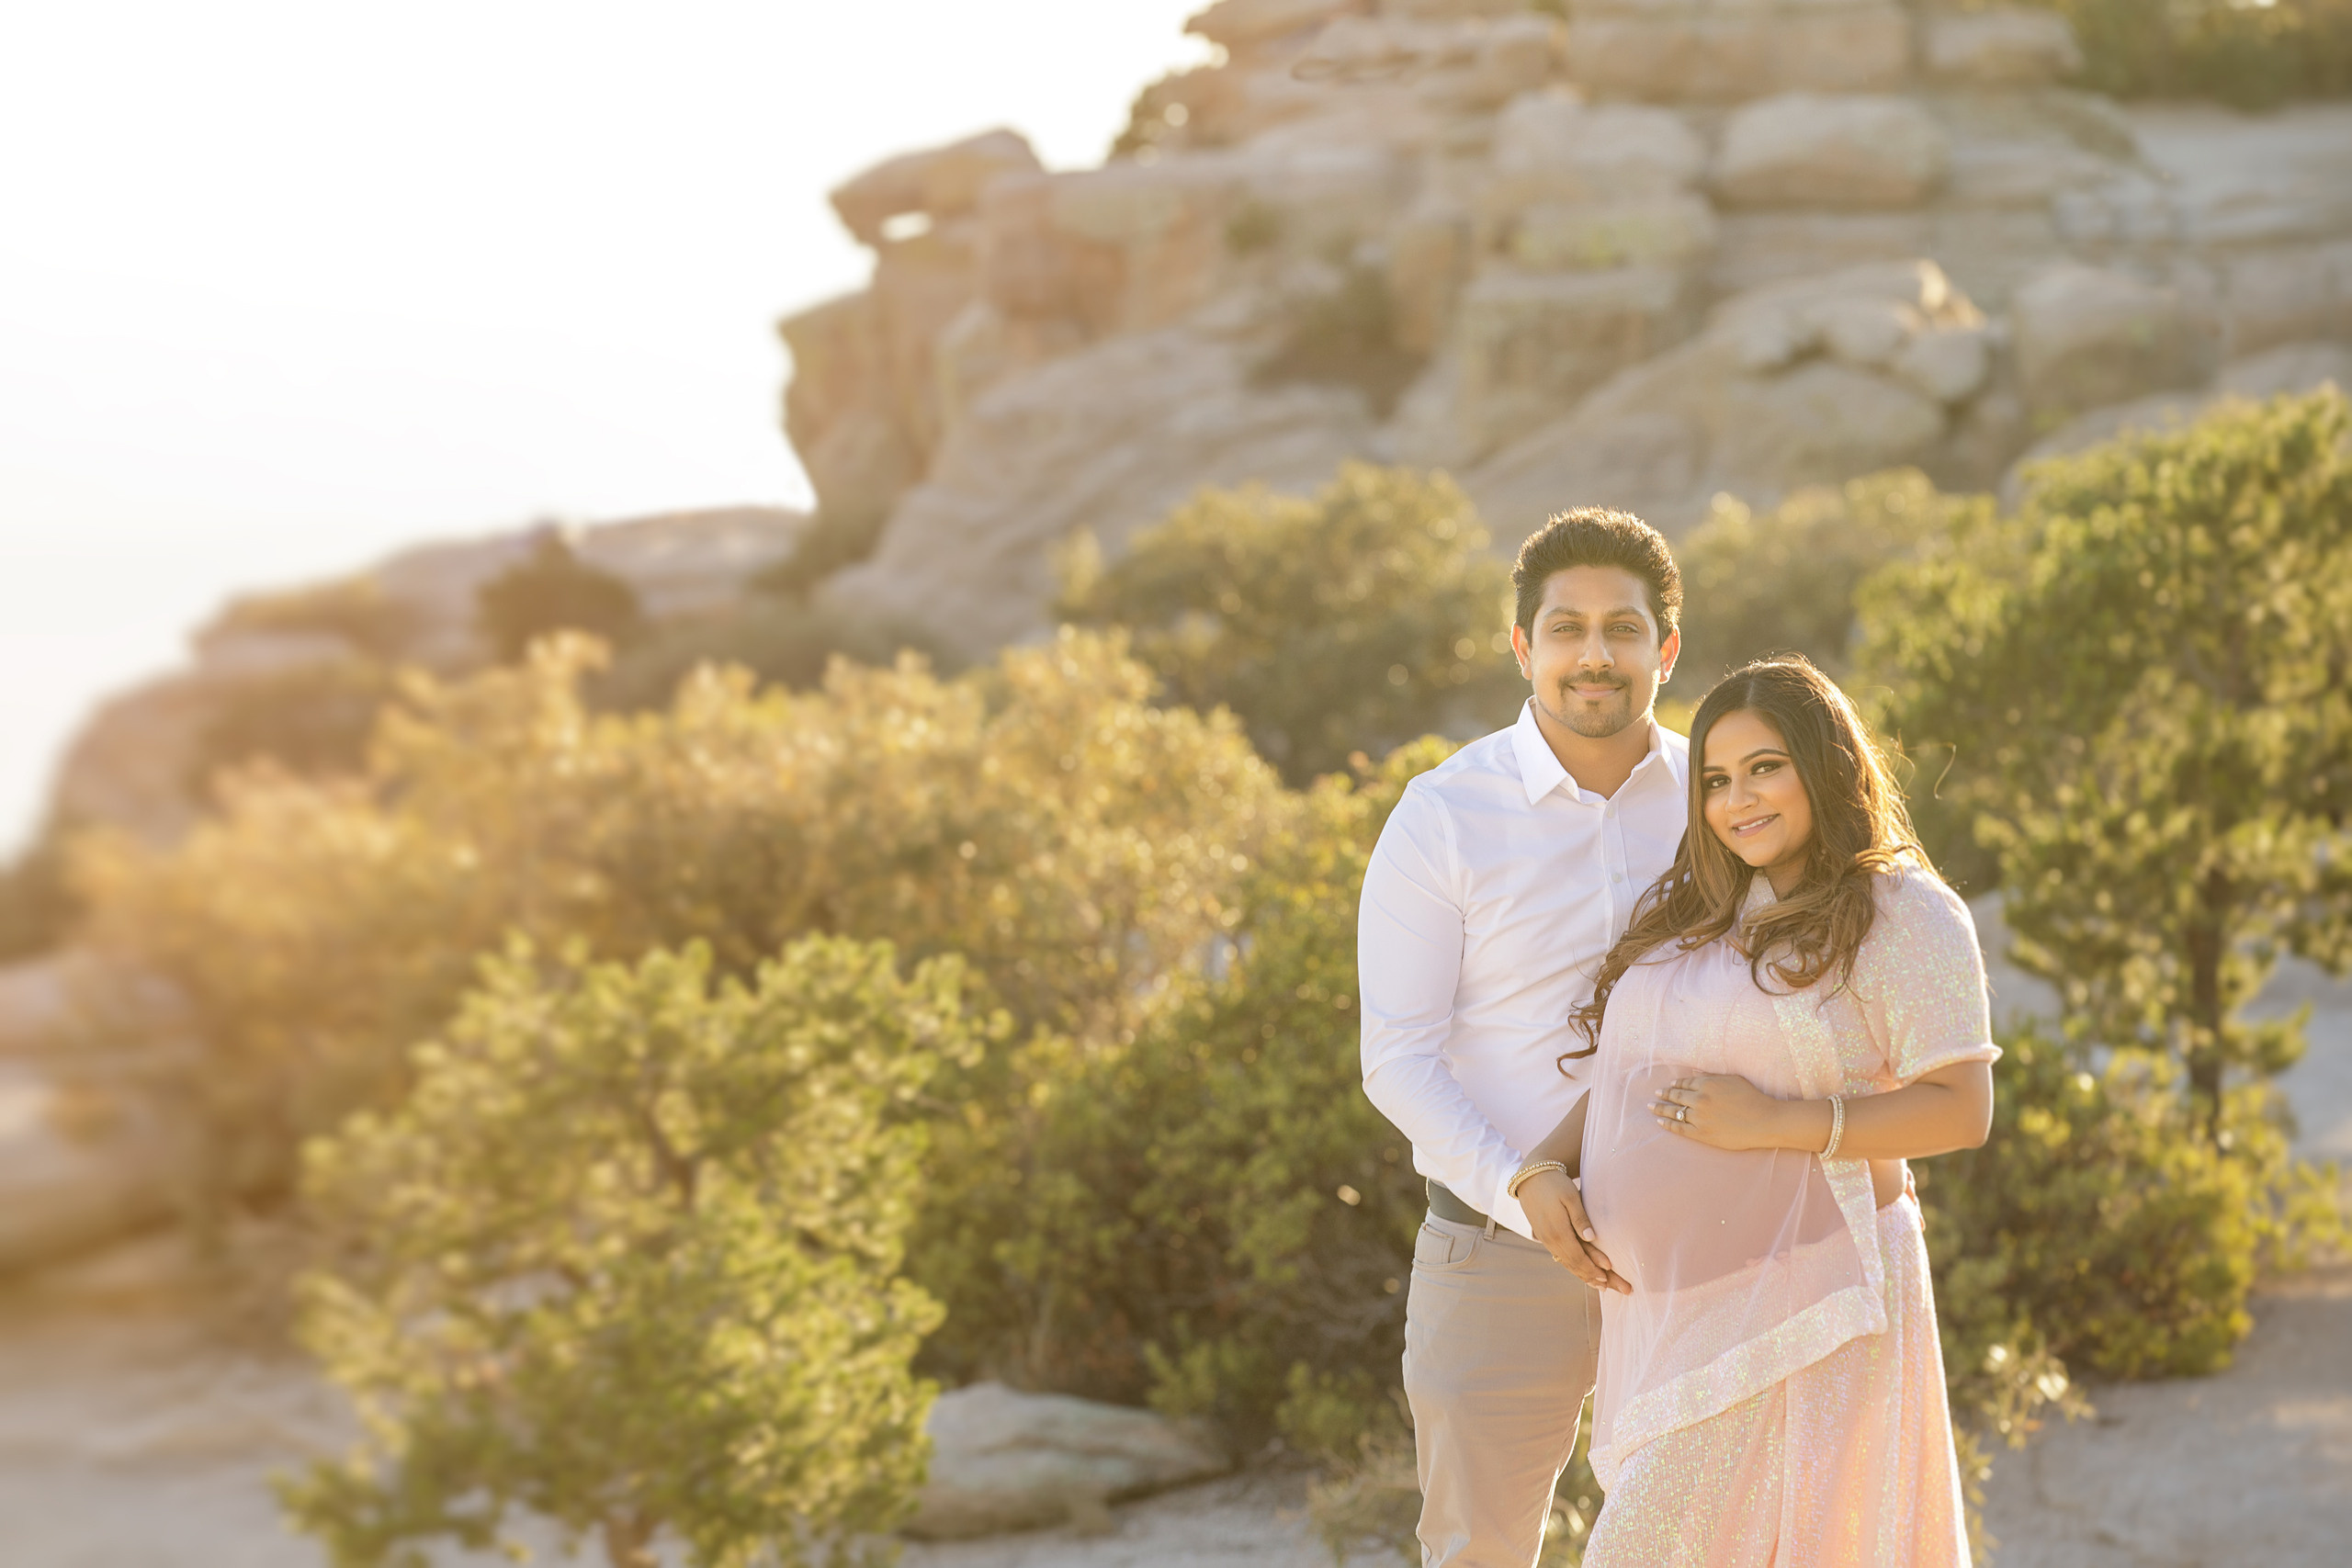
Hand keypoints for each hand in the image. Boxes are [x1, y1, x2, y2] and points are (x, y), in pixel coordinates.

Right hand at [1518, 1169, 1630, 1293]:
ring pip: (1566, 1263)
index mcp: (1558, 1231)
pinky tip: (1580, 1271)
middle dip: (1593, 1278)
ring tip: (1599, 1285)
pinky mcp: (1544, 1236)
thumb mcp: (1570, 1197)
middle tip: (1612, 1288)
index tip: (1608, 1277)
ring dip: (1583, 1275)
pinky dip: (1572, 1267)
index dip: (1594, 1268)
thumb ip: (1580, 1219)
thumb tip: (1592, 1238)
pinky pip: (1560, 1257)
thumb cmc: (1554, 1184)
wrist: (1529, 1177)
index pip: (1579, 1257)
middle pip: (1574, 1265)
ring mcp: (1546, 1239)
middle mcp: (1551, 1239)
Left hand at [1651, 1074, 1789, 1151]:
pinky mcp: (1701, 1133)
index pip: (1685, 1083)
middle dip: (1664, 1095)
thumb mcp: (1732, 1079)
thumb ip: (1712, 1076)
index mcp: (1707, 1084)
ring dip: (1661, 1108)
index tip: (1669, 1086)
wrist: (1764, 1121)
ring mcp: (1699, 1117)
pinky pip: (1680, 1128)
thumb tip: (1695, 1072)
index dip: (1675, 1085)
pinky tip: (1660, 1122)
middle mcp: (1699, 1099)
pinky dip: (1668, 1124)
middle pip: (1676, 1096)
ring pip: (1675, 1112)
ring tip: (1652, 1107)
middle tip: (1656, 1094)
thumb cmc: (1752, 1098)